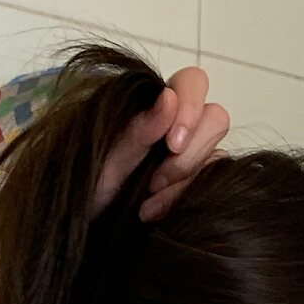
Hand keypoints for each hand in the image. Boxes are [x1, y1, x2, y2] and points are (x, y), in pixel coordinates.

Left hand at [92, 64, 230, 222]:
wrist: (87, 220)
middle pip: (215, 118)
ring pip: (216, 152)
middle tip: (156, 181)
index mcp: (155, 101)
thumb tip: (169, 97)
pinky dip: (185, 196)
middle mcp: (179, 122)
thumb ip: (140, 128)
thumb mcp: (108, 157)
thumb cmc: (89, 182)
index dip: (191, 110)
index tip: (172, 145)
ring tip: (149, 199)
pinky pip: (212, 180)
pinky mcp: (198, 179)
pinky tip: (156, 209)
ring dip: (185, 179)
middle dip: (190, 153)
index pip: (193, 83)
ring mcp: (192, 151)